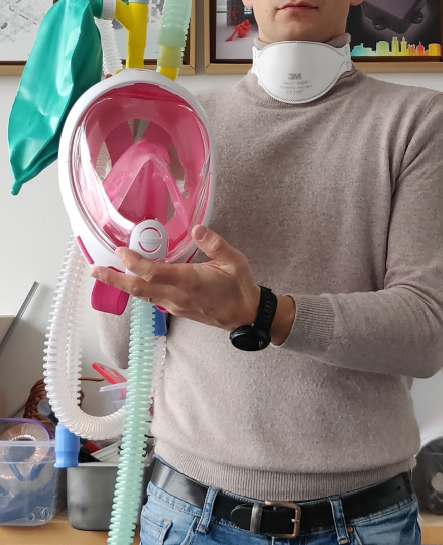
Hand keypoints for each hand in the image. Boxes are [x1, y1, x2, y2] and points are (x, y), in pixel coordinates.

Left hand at [91, 225, 260, 332]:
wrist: (246, 316)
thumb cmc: (240, 287)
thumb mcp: (234, 260)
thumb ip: (214, 244)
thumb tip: (197, 228)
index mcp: (188, 282)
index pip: (153, 273)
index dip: (133, 263)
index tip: (120, 251)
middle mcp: (176, 296)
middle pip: (138, 289)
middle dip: (114, 279)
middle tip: (94, 270)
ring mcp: (175, 305)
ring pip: (142, 295)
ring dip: (123, 284)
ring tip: (105, 273)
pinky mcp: (177, 309)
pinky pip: (152, 299)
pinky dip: (138, 288)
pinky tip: (132, 279)